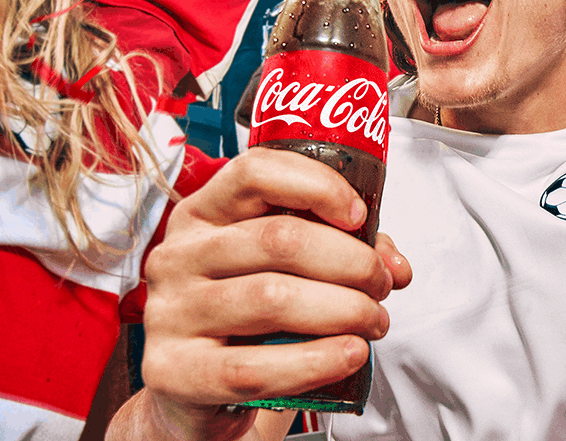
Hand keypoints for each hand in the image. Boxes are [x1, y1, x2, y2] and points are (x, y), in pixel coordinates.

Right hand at [139, 148, 412, 427]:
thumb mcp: (284, 270)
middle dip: (351, 261)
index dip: (317, 186)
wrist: (196, 393)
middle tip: (380, 285)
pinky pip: (254, 366)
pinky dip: (315, 360)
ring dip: (344, 310)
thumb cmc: (246, 320)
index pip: (255, 172)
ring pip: (272, 298)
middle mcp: (178, 256)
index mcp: (203, 215)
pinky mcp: (175, 371)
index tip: (358, 215)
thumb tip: (394, 265)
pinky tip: (348, 354)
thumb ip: (341, 252)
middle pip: (279, 238)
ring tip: (373, 322)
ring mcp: (170, 313)